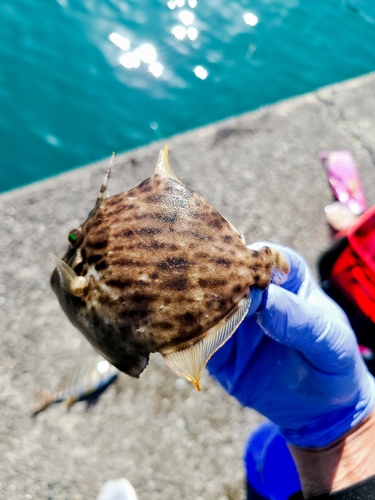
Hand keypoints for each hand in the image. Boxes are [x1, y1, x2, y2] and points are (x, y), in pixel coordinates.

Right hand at [206, 243, 374, 447]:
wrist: (321, 406)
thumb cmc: (332, 359)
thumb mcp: (327, 337)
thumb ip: (297, 317)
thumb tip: (260, 298)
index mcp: (284, 276)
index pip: (261, 258)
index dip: (248, 262)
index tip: (240, 276)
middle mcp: (253, 291)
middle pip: (226, 277)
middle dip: (213, 281)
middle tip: (204, 290)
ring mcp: (232, 319)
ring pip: (206, 306)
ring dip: (195, 307)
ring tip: (187, 312)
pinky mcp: (217, 348)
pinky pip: (198, 340)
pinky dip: (188, 338)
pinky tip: (183, 337)